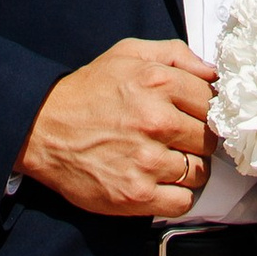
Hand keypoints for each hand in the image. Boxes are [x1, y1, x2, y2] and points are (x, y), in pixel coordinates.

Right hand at [19, 39, 217, 218]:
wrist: (43, 129)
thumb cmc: (87, 91)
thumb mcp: (128, 53)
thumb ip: (176, 54)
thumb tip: (212, 72)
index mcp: (157, 82)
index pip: (211, 101)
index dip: (205, 109)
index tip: (195, 116)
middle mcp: (156, 121)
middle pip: (208, 138)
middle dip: (196, 139)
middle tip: (178, 139)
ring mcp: (147, 160)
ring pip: (199, 172)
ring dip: (188, 169)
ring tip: (165, 160)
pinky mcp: (137, 194)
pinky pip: (182, 202)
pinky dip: (176, 196)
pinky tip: (159, 182)